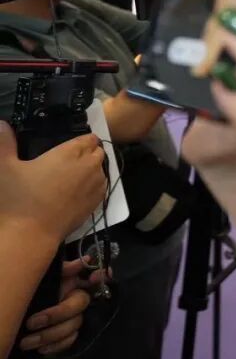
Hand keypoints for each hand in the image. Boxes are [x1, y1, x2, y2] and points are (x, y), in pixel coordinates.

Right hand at [0, 125, 105, 242]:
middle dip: (88, 152)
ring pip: (102, 169)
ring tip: (72, 175)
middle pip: (98, 151)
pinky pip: (102, 187)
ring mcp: (96, 185)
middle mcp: (89, 165)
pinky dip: (93, 185)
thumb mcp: (5, 167)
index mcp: (71, 152)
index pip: (89, 137)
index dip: (82, 139)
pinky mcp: (97, 203)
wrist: (31, 233)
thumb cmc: (19, 198)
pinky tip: (77, 190)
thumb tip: (2, 124)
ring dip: (92, 169)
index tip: (71, 144)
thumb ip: (4, 143)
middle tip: (69, 160)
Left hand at [19, 259, 106, 354]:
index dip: (101, 277)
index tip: (93, 278)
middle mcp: (76, 300)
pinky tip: (41, 348)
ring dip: (49, 335)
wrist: (13, 322)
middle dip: (56, 314)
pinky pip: (70, 341)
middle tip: (31, 323)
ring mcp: (73, 319)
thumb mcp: (43, 279)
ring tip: (26, 342)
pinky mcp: (67, 337)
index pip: (95, 277)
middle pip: (81, 304)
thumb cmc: (29, 296)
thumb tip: (86, 260)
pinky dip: (56, 345)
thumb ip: (63, 270)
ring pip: (74, 325)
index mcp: (72, 284)